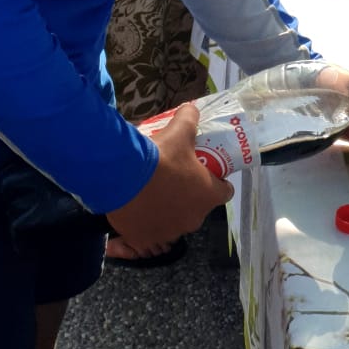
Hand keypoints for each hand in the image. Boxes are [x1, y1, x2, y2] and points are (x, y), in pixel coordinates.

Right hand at [107, 102, 232, 253]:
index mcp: (208, 196)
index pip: (225, 193)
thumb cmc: (161, 156)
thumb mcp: (180, 130)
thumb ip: (190, 117)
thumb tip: (191, 109)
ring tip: (154, 192)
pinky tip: (137, 209)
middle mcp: (191, 220)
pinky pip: (147, 234)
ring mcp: (167, 232)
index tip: (209, 173)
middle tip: (177, 177)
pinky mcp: (142, 239)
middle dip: (190, 196)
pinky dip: (144, 224)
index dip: (218, 182)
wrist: (123, 177)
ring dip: (168, 211)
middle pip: (197, 208)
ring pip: (172, 222)